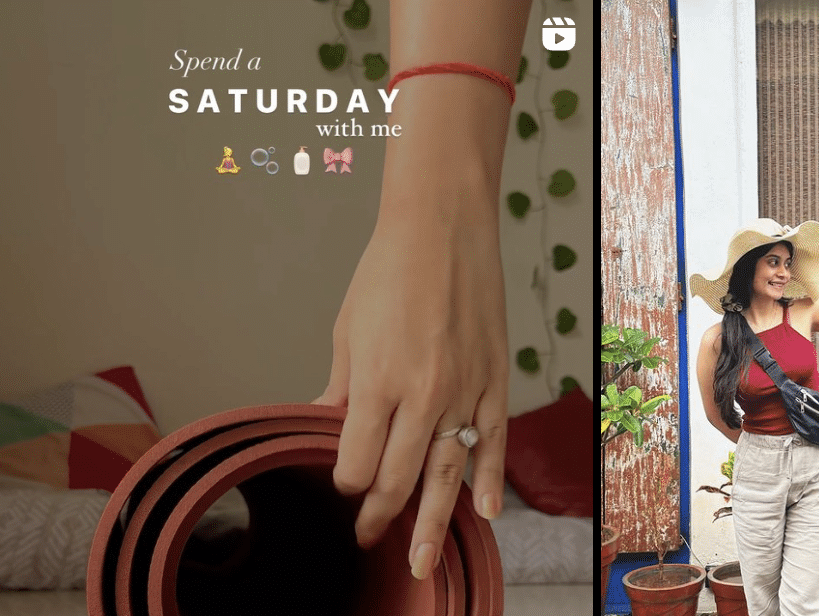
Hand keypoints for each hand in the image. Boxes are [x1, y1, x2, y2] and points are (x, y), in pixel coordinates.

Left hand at [312, 208, 508, 580]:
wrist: (443, 228)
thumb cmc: (388, 272)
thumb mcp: (347, 331)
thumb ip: (340, 387)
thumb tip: (325, 424)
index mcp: (376, 382)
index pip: (356, 463)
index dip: (345, 481)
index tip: (343, 481)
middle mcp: (421, 395)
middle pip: (397, 479)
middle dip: (379, 516)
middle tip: (370, 539)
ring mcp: (462, 392)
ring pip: (445, 475)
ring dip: (430, 523)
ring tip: (420, 559)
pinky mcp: (494, 382)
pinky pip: (493, 445)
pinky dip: (488, 482)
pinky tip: (482, 512)